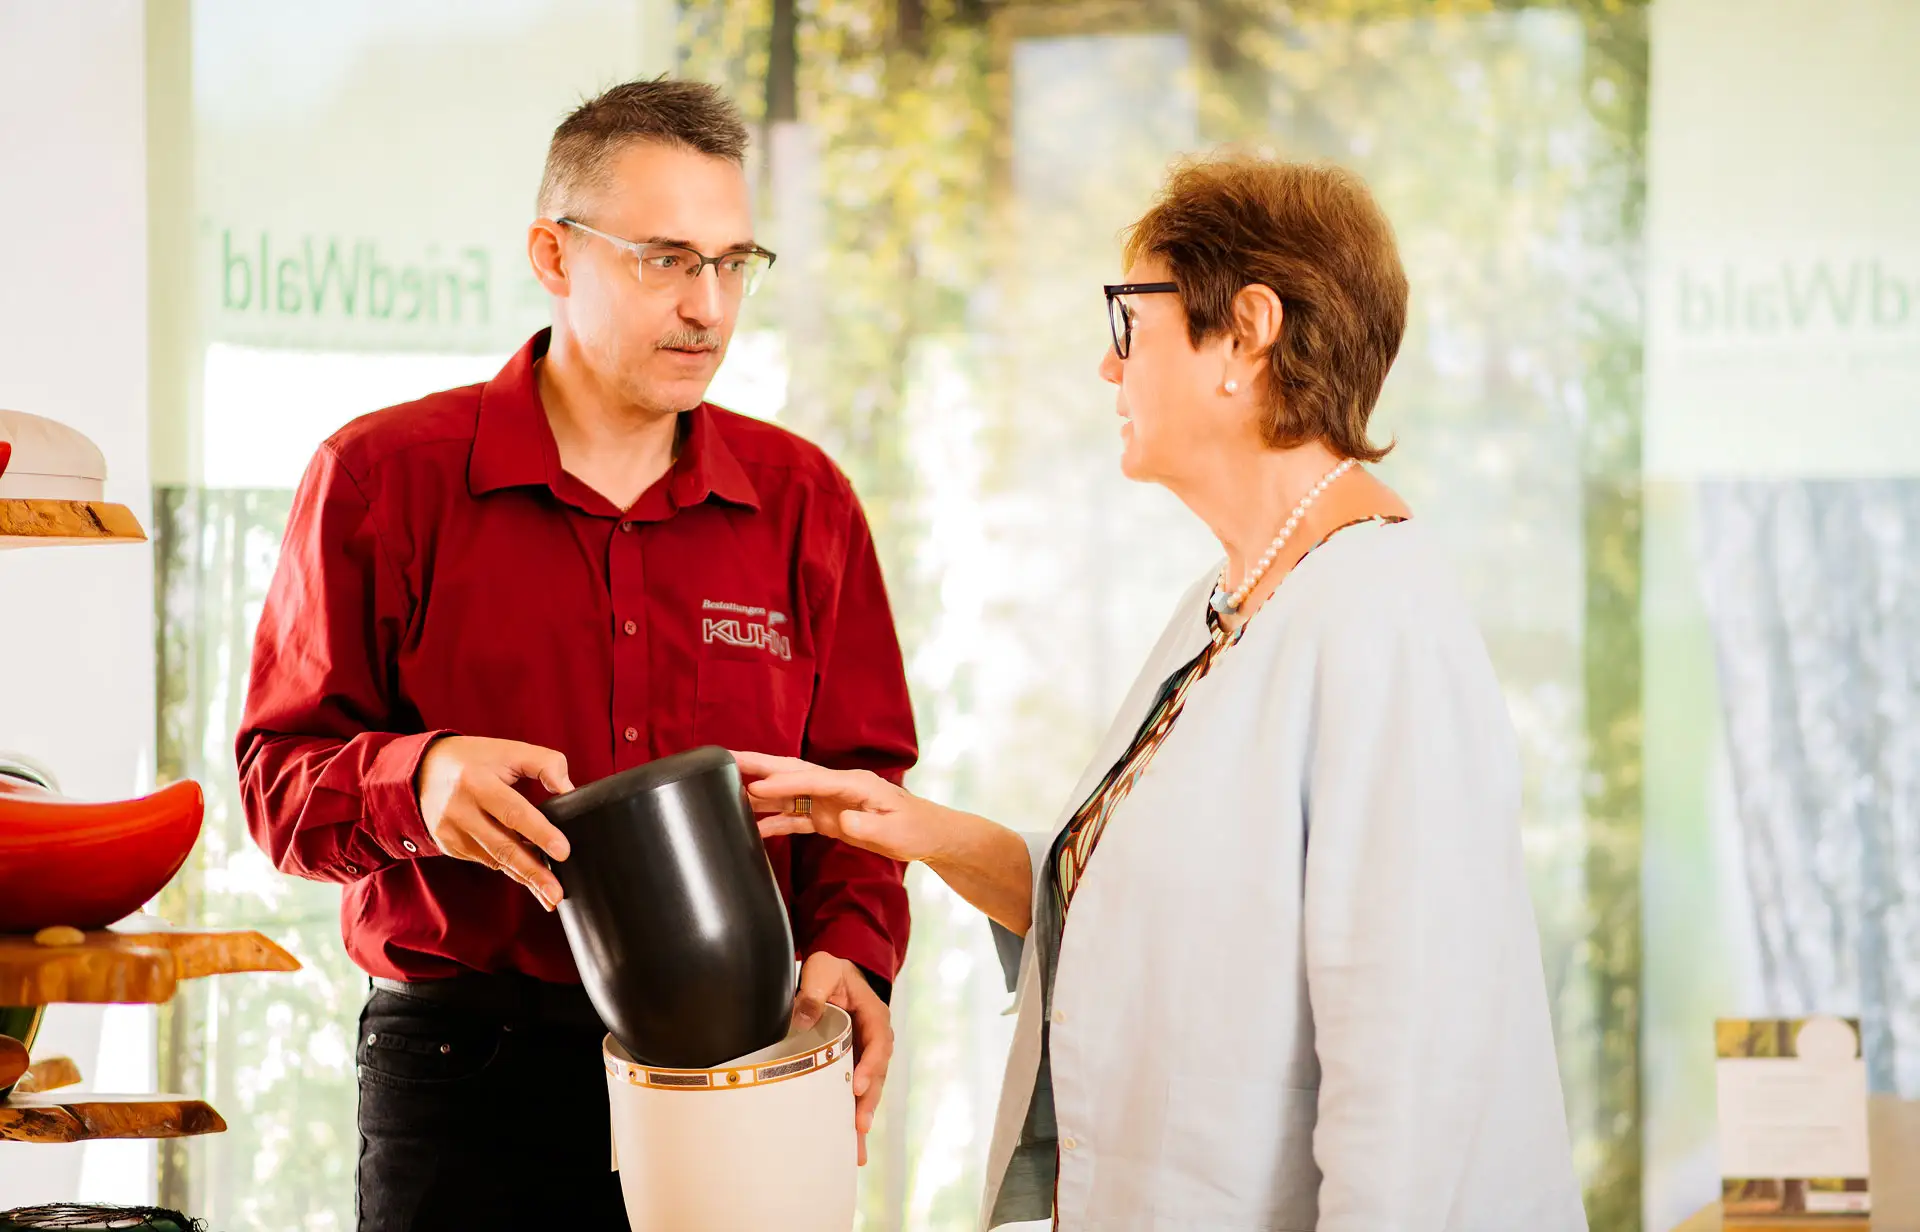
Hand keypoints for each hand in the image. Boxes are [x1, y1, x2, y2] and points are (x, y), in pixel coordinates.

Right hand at [417, 736, 574, 909]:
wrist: (419, 773)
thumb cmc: (472, 760)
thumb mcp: (506, 750)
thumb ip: (544, 763)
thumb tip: (568, 789)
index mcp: (477, 782)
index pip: (513, 812)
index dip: (540, 833)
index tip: (563, 851)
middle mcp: (461, 811)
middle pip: (503, 846)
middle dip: (533, 872)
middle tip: (557, 892)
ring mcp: (453, 833)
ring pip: (496, 860)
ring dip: (525, 878)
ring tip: (551, 896)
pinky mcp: (451, 847)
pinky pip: (487, 861)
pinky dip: (510, 870)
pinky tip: (530, 878)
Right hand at [734, 750, 947, 864]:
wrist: (930, 837)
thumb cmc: (917, 830)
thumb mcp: (896, 832)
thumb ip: (868, 825)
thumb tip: (842, 821)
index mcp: (853, 783)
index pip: (811, 779)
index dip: (783, 783)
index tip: (756, 787)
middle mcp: (836, 786)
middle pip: (790, 773)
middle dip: (757, 766)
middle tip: (723, 760)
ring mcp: (829, 801)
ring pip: (786, 794)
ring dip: (757, 792)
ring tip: (722, 790)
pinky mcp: (827, 818)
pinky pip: (794, 817)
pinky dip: (772, 821)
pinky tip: (751, 828)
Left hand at [794, 951, 891, 1166]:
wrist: (833, 973)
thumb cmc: (831, 970)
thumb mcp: (823, 969)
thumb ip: (815, 989)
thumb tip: (803, 1017)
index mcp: (874, 1015)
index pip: (879, 1042)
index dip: (870, 1065)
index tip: (857, 1084)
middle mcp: (875, 1039)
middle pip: (876, 1075)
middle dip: (868, 1102)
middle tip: (859, 1126)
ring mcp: (864, 1055)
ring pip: (867, 1090)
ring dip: (861, 1115)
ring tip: (855, 1149)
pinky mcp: (851, 1066)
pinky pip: (853, 1092)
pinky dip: (850, 1116)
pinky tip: (847, 1144)